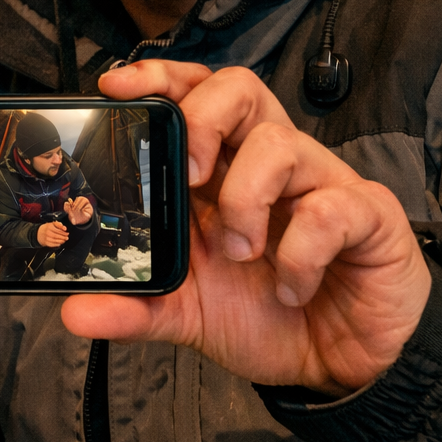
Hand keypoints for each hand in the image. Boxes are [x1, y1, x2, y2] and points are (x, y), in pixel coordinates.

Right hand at [37, 221, 69, 246]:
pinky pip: (54, 244)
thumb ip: (58, 224)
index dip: (64, 232)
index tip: (67, 233)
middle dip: (64, 237)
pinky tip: (60, 243)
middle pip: (58, 236)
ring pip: (56, 241)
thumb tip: (64, 228)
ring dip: (62, 241)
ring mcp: (47, 238)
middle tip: (67, 237)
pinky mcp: (46, 243)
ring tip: (64, 240)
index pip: (58, 230)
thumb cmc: (46, 228)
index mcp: (49, 226)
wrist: (38, 234)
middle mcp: (48, 232)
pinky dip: (58, 244)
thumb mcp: (51, 223)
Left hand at [63, 62, 430, 395]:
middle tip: (189, 175)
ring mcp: (320, 185)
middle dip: (203, 118)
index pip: (192, 97)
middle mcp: (268, 166)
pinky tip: (293, 287)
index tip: (117, 86)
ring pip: (281, 143)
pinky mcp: (367, 215)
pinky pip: (332, 206)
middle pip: (239, 90)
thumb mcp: (187, 313)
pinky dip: (301, 252)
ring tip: (242, 254)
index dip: (159, 79)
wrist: (338, 363)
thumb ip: (135, 307)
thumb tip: (74, 312)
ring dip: (246, 200)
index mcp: (220, 172)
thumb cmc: (265, 315)